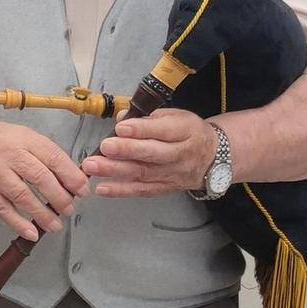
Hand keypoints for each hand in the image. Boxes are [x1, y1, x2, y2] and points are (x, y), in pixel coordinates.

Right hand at [0, 109, 86, 241]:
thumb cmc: (1, 140)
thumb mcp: (26, 136)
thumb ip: (47, 154)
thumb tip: (73, 178)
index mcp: (25, 139)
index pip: (53, 157)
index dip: (71, 175)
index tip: (83, 190)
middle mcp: (10, 155)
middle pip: (40, 177)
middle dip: (60, 197)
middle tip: (71, 209)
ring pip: (22, 196)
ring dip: (42, 213)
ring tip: (56, 225)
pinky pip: (3, 209)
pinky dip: (18, 223)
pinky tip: (32, 233)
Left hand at [83, 110, 218, 196]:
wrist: (213, 158)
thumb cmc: (189, 133)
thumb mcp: (176, 116)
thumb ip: (149, 117)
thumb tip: (122, 117)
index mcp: (186, 131)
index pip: (163, 130)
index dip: (141, 129)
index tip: (121, 127)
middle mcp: (180, 154)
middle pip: (153, 154)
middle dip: (126, 151)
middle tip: (105, 147)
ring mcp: (173, 174)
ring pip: (144, 173)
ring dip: (115, 171)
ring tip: (93, 166)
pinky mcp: (165, 188)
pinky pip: (142, 191)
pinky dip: (121, 190)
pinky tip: (102, 188)